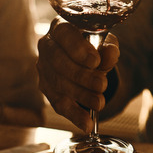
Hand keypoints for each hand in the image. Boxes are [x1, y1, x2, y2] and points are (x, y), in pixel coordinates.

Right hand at [36, 18, 119, 132]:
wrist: (86, 57)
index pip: (64, 35)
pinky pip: (58, 104)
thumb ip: (108, 48)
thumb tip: (110, 54)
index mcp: (60, 27)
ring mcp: (43, 68)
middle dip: (82, 76)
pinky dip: (74, 115)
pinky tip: (87, 124)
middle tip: (102, 85)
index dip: (78, 49)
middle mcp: (46, 46)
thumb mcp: (105, 43)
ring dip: (80, 96)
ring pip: (58, 84)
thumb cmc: (94, 45)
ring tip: (99, 103)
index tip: (96, 61)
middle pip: (59, 62)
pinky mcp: (46, 89)